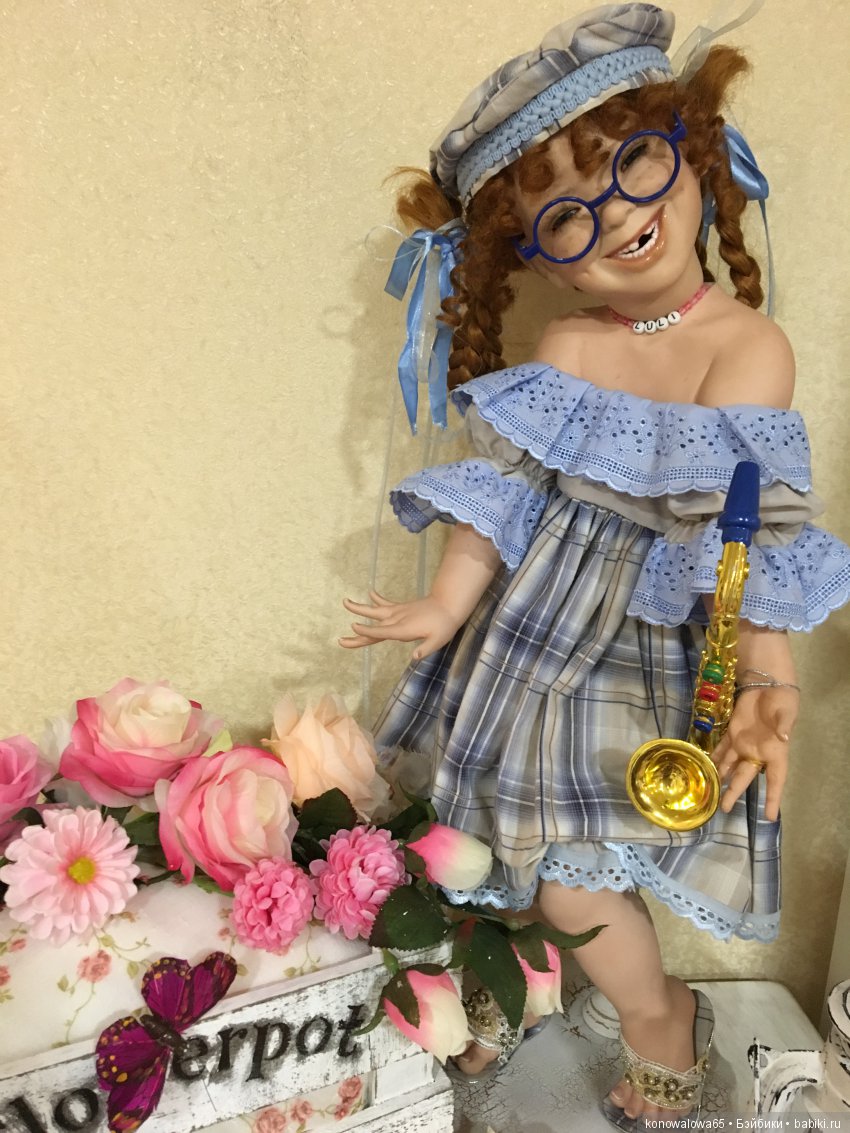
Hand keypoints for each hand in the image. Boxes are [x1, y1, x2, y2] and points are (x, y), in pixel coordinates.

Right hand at [339, 590, 463, 660]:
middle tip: (340, 639)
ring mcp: (398, 612)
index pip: (381, 632)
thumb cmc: (444, 625)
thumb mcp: (439, 640)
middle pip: (373, 627)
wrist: (449, 604)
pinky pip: (386, 603)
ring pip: (375, 610)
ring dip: (360, 607)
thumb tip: (415, 656)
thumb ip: (426, 649)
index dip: (367, 631)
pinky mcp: (401, 607)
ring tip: (345, 601)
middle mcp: (397, 620)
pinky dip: (377, 598)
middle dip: (357, 633)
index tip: (353, 628)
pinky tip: (370, 593)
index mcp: (403, 630)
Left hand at [712, 686, 798, 820]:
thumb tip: (783, 736)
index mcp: (776, 752)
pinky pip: (722, 749)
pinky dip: (714, 758)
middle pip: (745, 777)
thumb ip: (784, 724)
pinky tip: (706, 768)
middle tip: (724, 809)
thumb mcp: (787, 711)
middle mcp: (758, 752)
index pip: (775, 780)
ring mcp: (743, 743)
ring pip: (730, 766)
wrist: (768, 685)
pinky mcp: (732, 733)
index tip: (769, 816)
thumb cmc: (783, 701)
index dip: (773, 797)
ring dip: (722, 779)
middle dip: (734, 792)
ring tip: (711, 794)